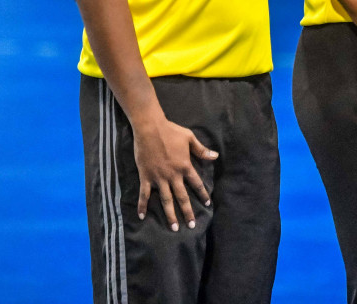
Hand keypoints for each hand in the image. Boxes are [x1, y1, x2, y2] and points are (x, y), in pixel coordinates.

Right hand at [132, 116, 214, 230]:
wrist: (150, 128)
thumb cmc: (171, 131)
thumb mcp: (189, 138)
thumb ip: (201, 150)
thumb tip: (215, 156)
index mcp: (184, 166)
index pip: (196, 184)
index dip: (202, 194)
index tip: (207, 204)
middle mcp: (173, 175)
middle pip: (182, 197)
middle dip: (187, 212)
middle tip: (191, 226)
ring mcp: (159, 178)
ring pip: (166, 200)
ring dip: (170, 214)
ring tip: (173, 228)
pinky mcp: (146, 177)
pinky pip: (144, 194)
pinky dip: (142, 205)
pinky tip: (141, 216)